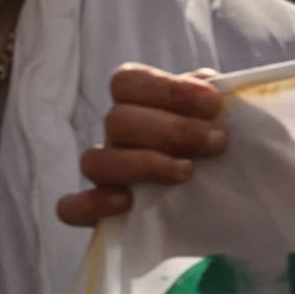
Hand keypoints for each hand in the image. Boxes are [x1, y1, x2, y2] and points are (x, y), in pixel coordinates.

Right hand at [63, 60, 243, 227]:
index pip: (128, 81)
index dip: (168, 89)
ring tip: (188, 171)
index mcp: (138, 103)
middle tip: (218, 141)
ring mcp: (105, 173)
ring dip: (143, 164)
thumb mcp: (218, 117)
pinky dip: (92, 204)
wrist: (221, 200)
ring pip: (95, 162)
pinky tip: (127, 203)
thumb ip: (212, 95)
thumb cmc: (214, 145)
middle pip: (118, 120)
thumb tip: (206, 83)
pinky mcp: (99, 212)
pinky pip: (73, 208)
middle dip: (173, 130)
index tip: (213, 104)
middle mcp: (116, 134)